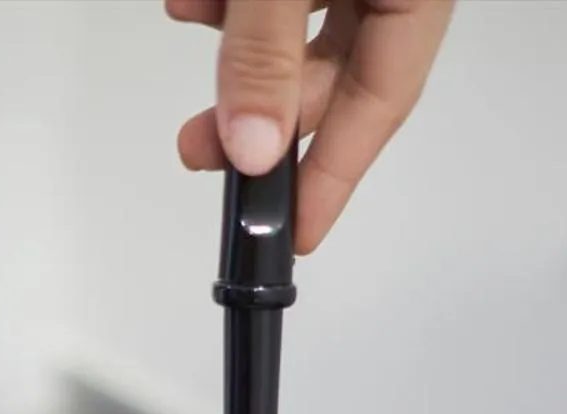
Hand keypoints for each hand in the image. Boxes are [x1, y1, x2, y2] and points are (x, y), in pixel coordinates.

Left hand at [168, 0, 454, 253]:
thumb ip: (266, 51)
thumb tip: (251, 145)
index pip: (381, 103)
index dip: (333, 177)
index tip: (295, 236)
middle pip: (334, 71)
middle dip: (257, 109)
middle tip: (198, 146)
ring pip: (304, 27)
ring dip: (239, 43)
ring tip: (186, 24)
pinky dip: (236, 0)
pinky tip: (194, 0)